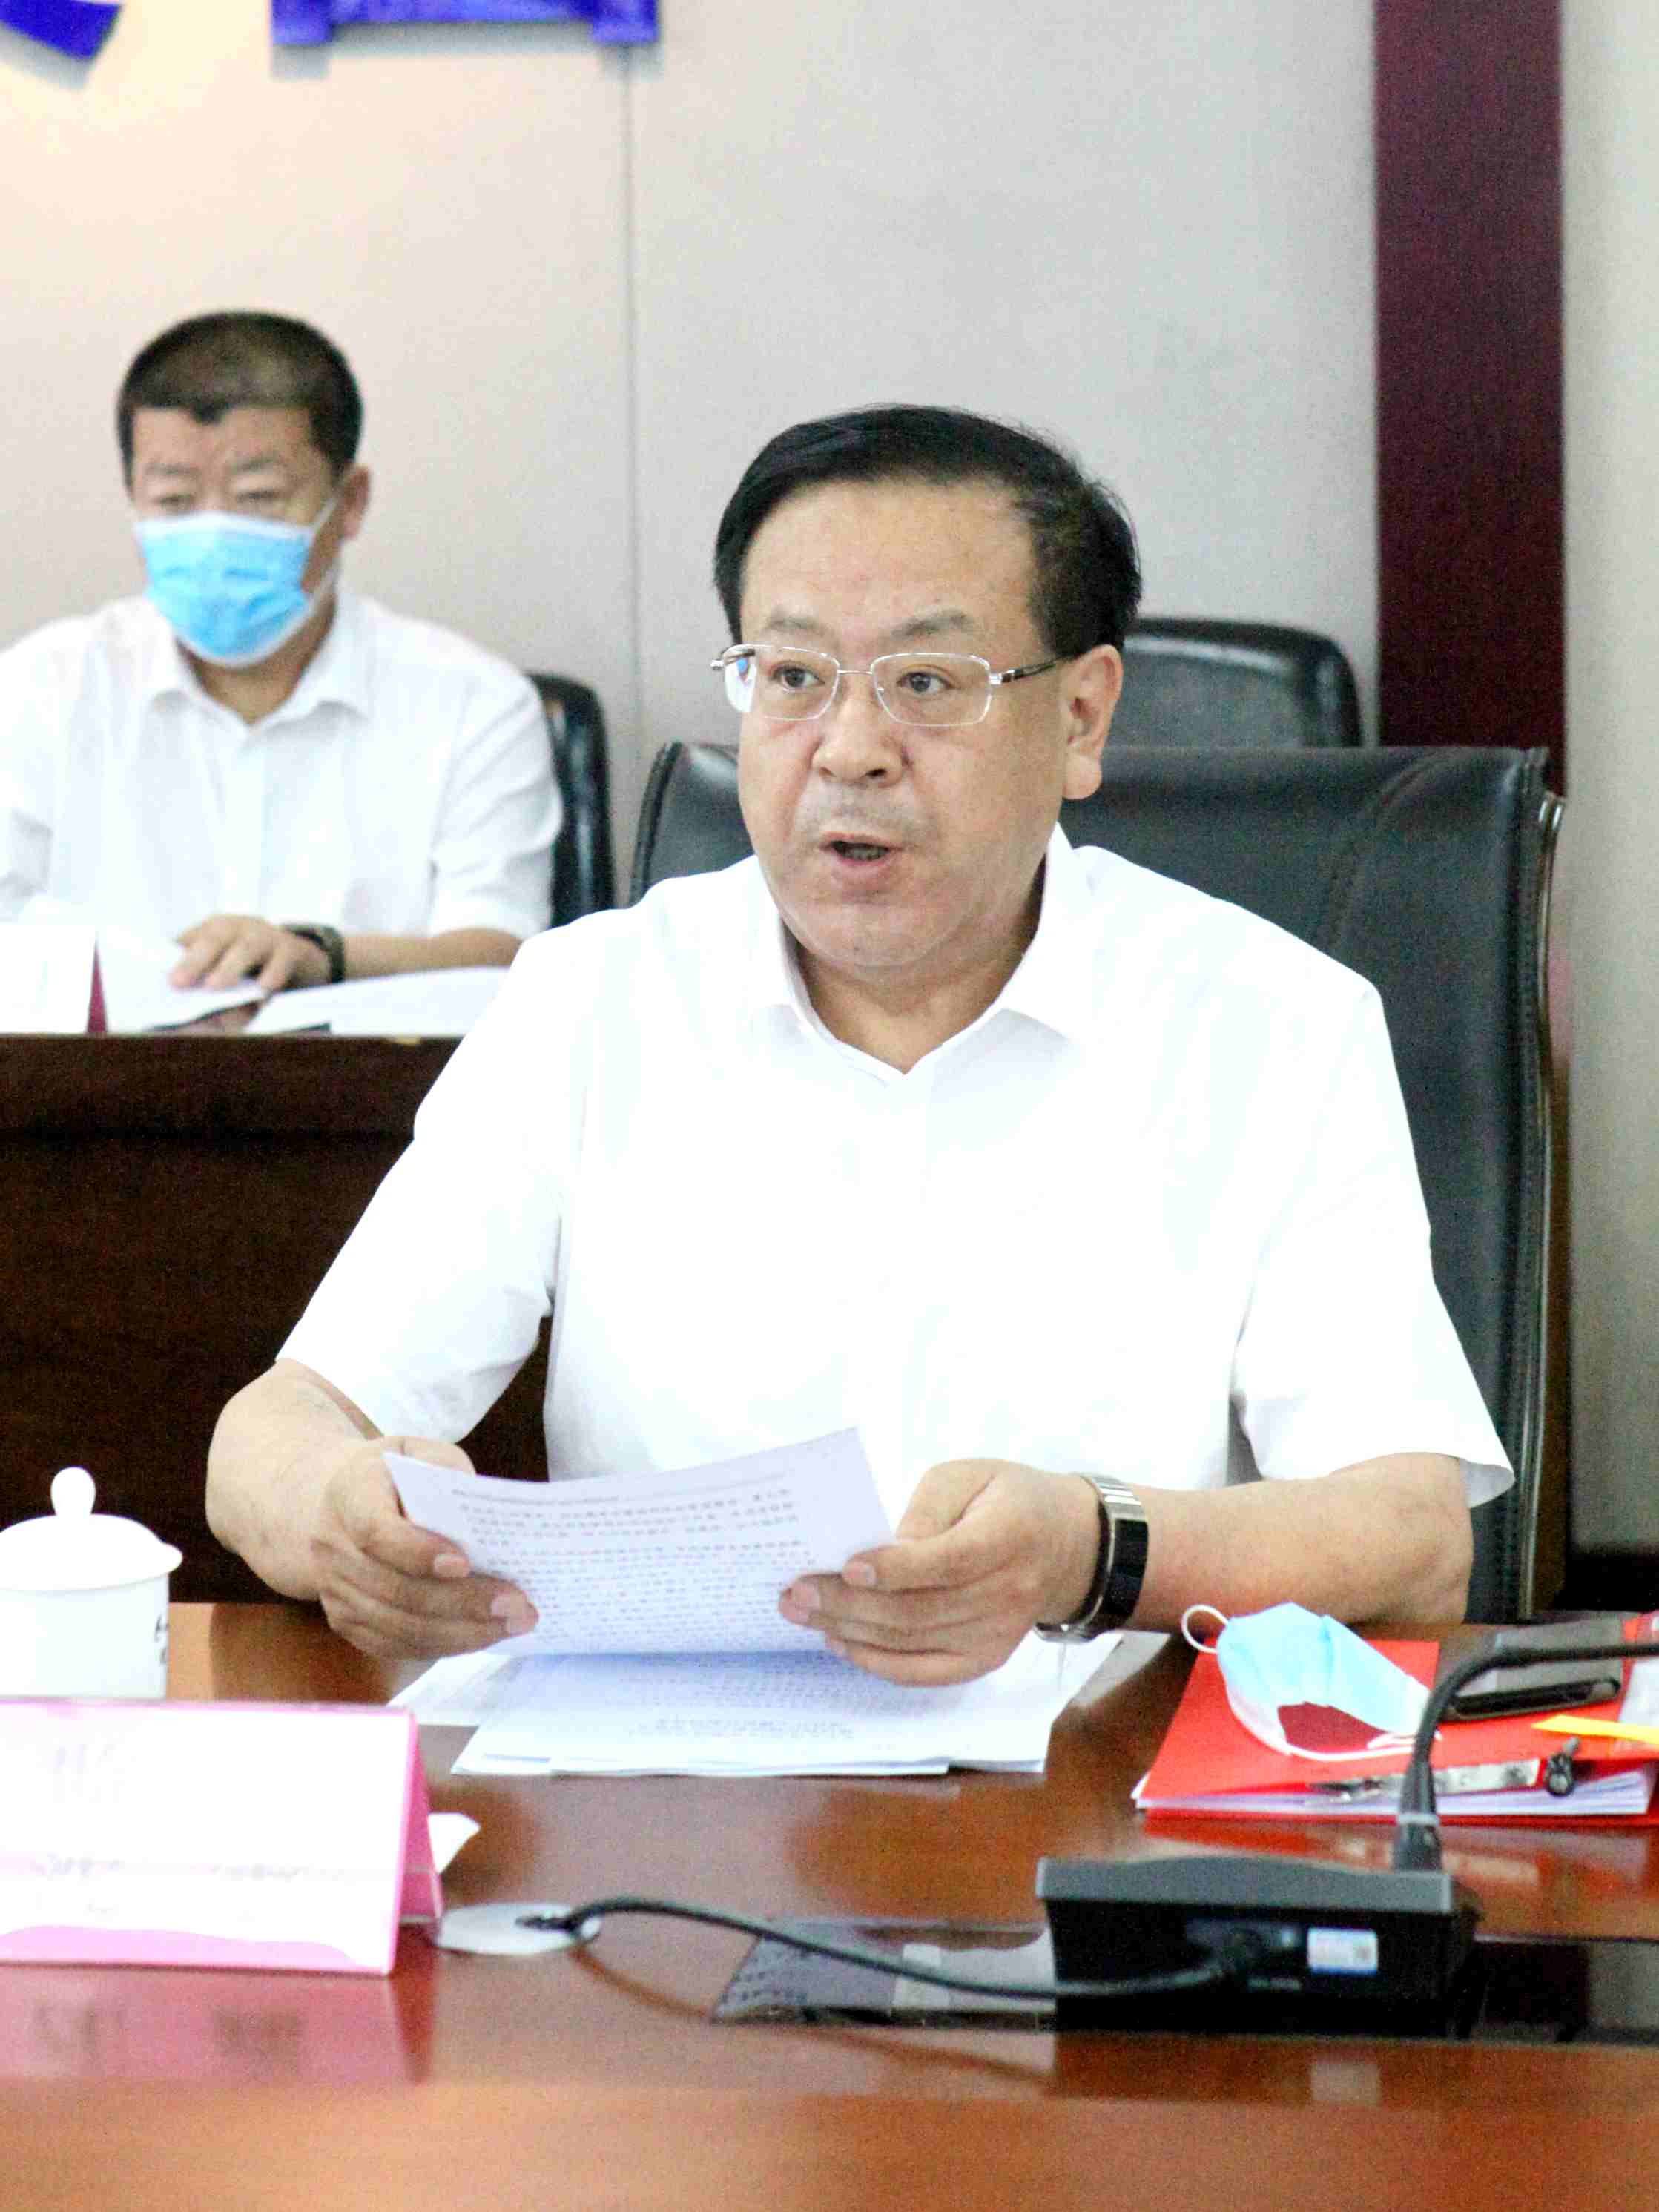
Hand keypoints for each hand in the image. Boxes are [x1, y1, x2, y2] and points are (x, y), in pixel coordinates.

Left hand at [170, 913, 329, 991]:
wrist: (305, 959)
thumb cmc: (256, 968)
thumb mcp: (230, 972)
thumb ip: (210, 987)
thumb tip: (191, 1018)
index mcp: (217, 929)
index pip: (191, 939)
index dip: (175, 957)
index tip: (162, 979)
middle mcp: (241, 927)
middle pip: (215, 937)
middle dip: (195, 960)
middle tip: (179, 982)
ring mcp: (268, 936)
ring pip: (247, 947)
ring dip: (230, 966)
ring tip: (215, 986)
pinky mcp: (293, 950)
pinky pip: (283, 960)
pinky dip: (272, 975)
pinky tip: (264, 991)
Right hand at [308, 1437, 538, 1658]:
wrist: (343, 1502)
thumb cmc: (399, 1475)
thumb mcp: (423, 1454)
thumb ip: (449, 1476)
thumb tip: (486, 1528)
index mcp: (349, 1494)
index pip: (376, 1532)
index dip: (418, 1553)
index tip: (465, 1563)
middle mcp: (332, 1546)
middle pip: (395, 1589)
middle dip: (462, 1602)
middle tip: (516, 1605)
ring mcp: (334, 1590)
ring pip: (399, 1627)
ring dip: (462, 1633)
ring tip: (513, 1624)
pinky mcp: (346, 1622)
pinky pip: (397, 1645)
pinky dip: (445, 1645)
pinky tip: (484, 1635)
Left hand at [777, 1459, 1099, 1685]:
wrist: (1066, 1544)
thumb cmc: (1006, 1499)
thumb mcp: (968, 1476)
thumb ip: (926, 1509)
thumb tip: (879, 1550)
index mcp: (1007, 1537)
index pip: (948, 1562)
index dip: (895, 1569)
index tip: (846, 1564)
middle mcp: (1006, 1595)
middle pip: (918, 1610)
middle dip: (848, 1603)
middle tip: (795, 1591)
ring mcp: (996, 1636)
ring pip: (911, 1643)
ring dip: (850, 1631)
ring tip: (802, 1612)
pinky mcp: (984, 1659)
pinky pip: (924, 1672)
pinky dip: (877, 1662)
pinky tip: (840, 1642)